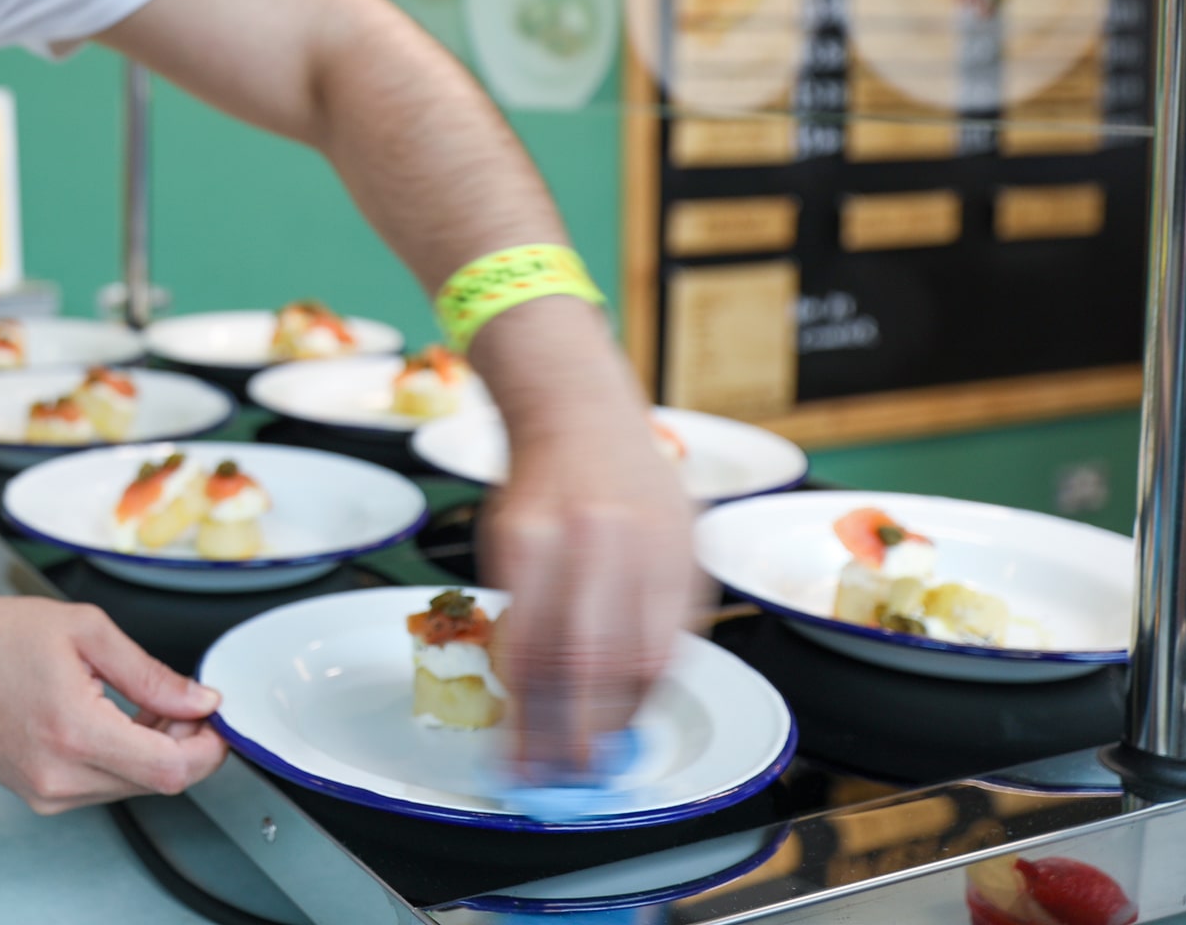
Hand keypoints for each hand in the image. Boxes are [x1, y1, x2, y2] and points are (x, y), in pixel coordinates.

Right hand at [0, 597, 227, 812]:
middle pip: (157, 783)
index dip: (207, 749)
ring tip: (143, 707)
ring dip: (154, 753)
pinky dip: (121, 759)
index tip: (214, 721)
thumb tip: (197, 700)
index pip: (170, 769)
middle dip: (184, 745)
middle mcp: (60, 774)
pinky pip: (102, 786)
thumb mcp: (84, 631)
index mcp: (74, 730)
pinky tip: (113, 723)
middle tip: (181, 703)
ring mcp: (48, 791)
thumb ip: (149, 673)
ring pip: (132, 787)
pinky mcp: (40, 794)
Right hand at [473, 302, 704, 775]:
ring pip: (541, 645)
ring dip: (531, 715)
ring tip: (524, 762)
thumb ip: (662, 616)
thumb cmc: (632, 483)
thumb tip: (633, 708)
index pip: (649, 655)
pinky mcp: (510, 535)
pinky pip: (509, 617)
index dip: (625, 716)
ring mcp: (558, 537)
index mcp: (670, 552)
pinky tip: (509, 696)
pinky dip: (508, 667)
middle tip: (564, 778)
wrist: (573, 408)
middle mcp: (617, 544)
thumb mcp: (677, 540)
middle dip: (576, 732)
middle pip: (592, 660)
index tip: (610, 756)